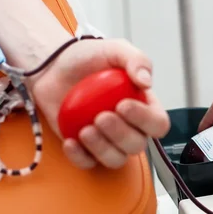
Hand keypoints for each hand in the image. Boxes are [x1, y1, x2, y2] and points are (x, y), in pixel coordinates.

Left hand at [30, 38, 169, 169]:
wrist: (54, 66)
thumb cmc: (89, 58)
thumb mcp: (115, 49)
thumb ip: (137, 59)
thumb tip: (146, 81)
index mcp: (143, 106)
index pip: (158, 124)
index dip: (145, 120)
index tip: (123, 104)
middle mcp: (130, 127)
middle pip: (137, 145)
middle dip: (120, 134)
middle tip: (100, 116)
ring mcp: (107, 140)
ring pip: (116, 159)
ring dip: (102, 148)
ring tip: (85, 129)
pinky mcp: (85, 149)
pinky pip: (88, 164)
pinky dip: (79, 156)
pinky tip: (71, 141)